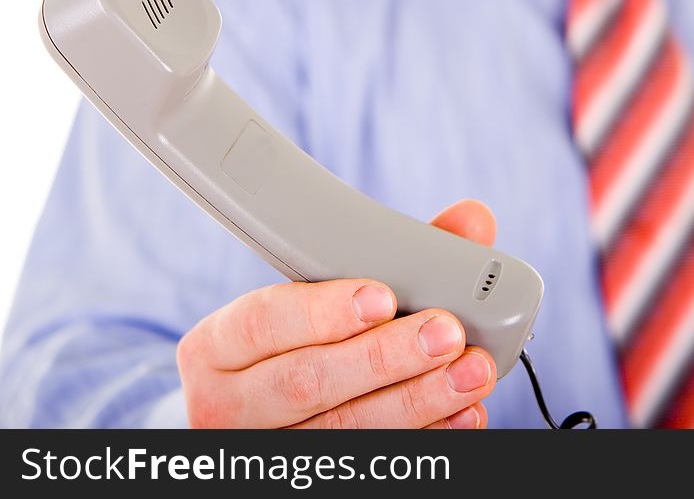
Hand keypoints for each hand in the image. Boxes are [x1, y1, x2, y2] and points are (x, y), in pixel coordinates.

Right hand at [177, 199, 497, 428]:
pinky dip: (425, 438)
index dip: (322, 310)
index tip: (382, 296)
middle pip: (305, 382)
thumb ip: (394, 254)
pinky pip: (368, 460)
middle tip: (446, 332)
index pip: (261, 321)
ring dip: (417, 401)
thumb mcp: (321, 295)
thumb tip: (472, 221)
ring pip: (342, 430)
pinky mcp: (311, 472)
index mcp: (220, 345)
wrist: (260, 415)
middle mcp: (231, 402)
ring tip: (471, 372)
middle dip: (384, 357)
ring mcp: (270, 446)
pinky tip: (464, 414)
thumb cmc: (302, 339)